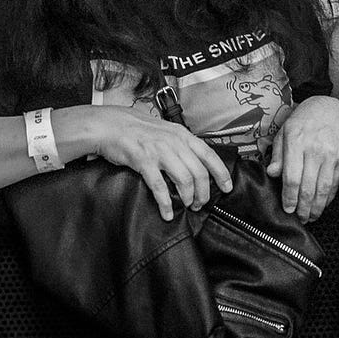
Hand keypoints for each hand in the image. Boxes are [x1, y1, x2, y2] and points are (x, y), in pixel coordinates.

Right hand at [87, 107, 233, 220]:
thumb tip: (196, 162)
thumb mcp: (166, 131)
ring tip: (186, 206)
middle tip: (200, 203)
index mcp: (182, 135)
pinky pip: (160, 187)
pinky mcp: (144, 161)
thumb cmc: (138, 129)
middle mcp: (174, 142)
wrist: (111, 125)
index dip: (221, 173)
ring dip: (188, 198)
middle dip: (203, 192)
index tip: (227, 187)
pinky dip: (166, 203)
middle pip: (199, 172)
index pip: (209, 155)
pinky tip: (167, 212)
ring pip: (184, 180)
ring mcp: (159, 151)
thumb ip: (181, 145)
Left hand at [267, 95, 338, 222]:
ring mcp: (331, 154)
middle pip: (308, 188)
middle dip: (303, 208)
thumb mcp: (284, 132)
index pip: (291, 178)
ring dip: (316, 207)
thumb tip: (272, 174)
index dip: (289, 198)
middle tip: (299, 218)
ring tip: (311, 216)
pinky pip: (335, 183)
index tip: (287, 208)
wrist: (330, 108)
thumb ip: (277, 154)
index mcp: (296, 141)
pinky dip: (328, 197)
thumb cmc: (303, 120)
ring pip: (323, 189)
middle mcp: (315, 149)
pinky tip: (322, 204)